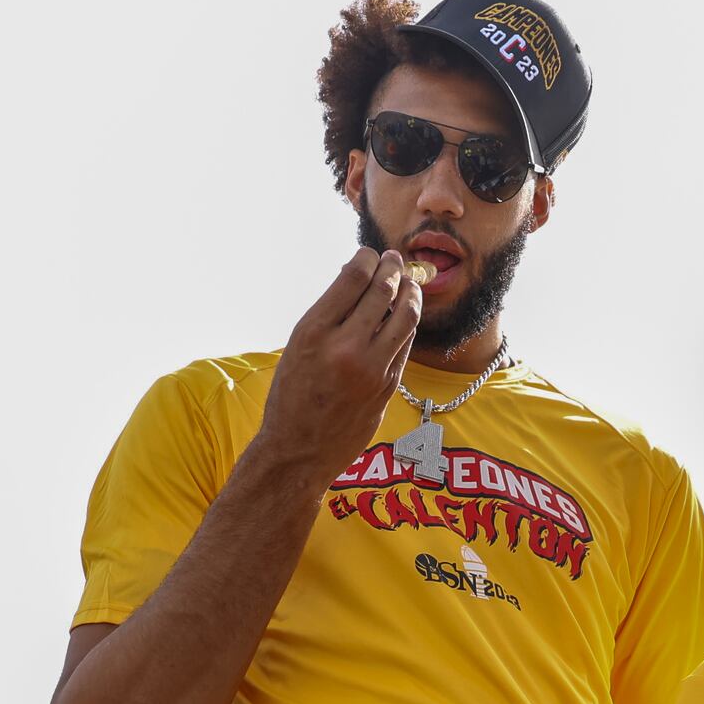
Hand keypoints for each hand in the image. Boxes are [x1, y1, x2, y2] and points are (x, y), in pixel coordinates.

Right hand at [253, 249, 422, 483]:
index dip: (368, 259)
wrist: (300, 450)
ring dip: (411, 293)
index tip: (371, 254)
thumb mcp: (298, 346)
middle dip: (393, 269)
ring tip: (409, 282)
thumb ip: (328, 314)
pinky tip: (406, 314)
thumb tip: (358, 278)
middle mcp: (346, 347)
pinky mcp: (389, 386)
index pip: (353, 279)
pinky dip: (407, 324)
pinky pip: (406, 344)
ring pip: (405, 317)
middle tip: (395, 259)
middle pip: (383, 292)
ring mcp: (372, 369)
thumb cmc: (292, 394)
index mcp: (315, 332)